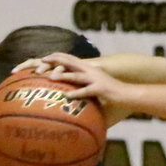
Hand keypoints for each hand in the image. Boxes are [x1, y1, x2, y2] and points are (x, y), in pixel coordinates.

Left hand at [15, 52, 136, 109]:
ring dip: (62, 76)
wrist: (129, 95)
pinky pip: (86, 91)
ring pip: (75, 74)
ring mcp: (95, 78)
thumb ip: (81, 96)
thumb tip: (68, 107)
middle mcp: (89, 70)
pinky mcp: (101, 88)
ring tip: (49, 78)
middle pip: (67, 61)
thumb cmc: (111, 97)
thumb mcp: (93, 94)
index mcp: (85, 69)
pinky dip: (77, 93)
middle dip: (51, 61)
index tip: (37, 60)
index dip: (51, 58)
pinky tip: (68, 97)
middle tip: (36, 65)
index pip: (65, 59)